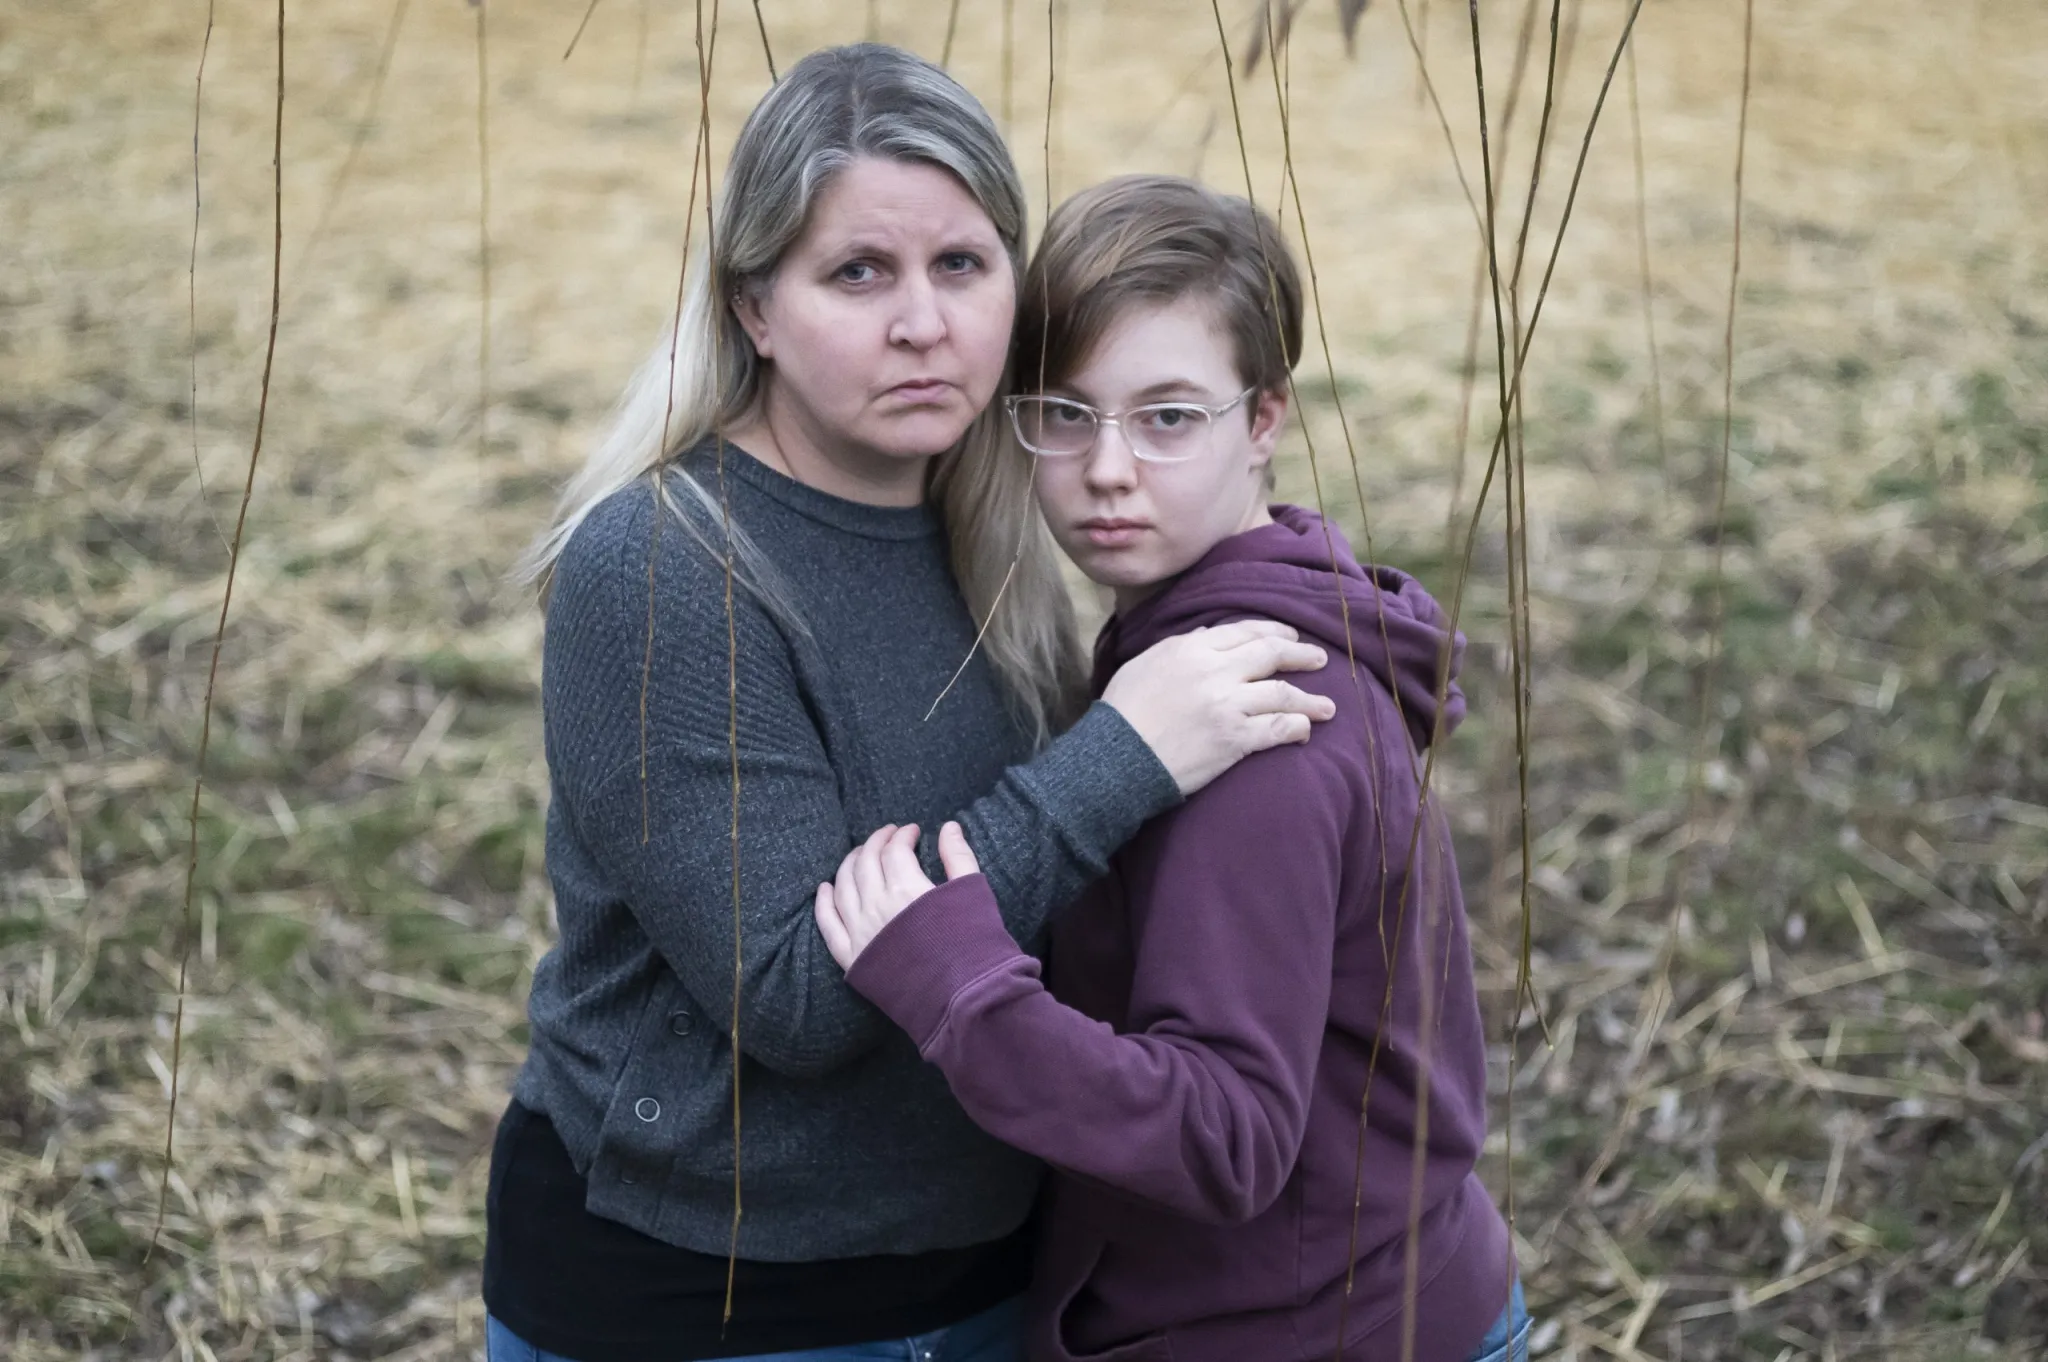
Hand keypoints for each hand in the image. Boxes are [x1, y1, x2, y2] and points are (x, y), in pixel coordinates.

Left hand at [815, 821, 981, 969]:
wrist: (965, 1002)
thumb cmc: (977, 947)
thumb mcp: (974, 894)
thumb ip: (958, 857)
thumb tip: (949, 826)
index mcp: (907, 890)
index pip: (894, 851)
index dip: (903, 836)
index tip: (913, 831)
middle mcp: (877, 908)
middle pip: (866, 863)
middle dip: (876, 842)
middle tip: (887, 835)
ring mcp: (861, 934)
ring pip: (843, 887)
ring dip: (850, 864)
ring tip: (861, 854)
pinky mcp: (853, 960)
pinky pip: (828, 926)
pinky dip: (824, 903)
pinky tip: (825, 888)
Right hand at [1101, 619, 1336, 796]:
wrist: (1117, 757)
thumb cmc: (1123, 712)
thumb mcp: (1145, 664)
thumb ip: (1180, 646)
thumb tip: (1213, 635)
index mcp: (1190, 648)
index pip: (1244, 631)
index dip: (1273, 631)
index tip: (1289, 635)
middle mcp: (1214, 670)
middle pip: (1271, 654)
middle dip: (1300, 655)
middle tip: (1319, 659)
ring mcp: (1228, 704)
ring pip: (1282, 693)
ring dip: (1310, 699)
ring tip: (1327, 707)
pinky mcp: (1235, 738)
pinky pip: (1278, 729)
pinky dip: (1296, 728)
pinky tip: (1304, 731)